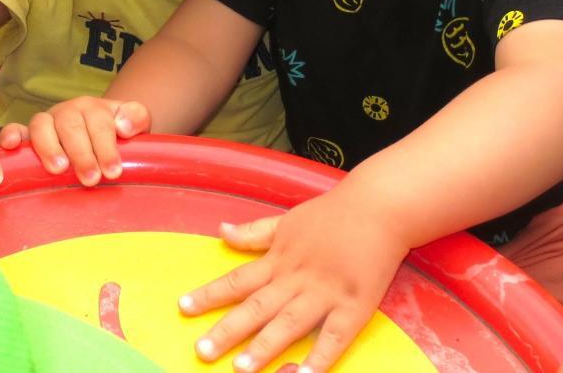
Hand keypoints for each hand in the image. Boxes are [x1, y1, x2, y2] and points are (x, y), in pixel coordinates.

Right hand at [0, 96, 150, 185]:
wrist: (100, 131)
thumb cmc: (117, 133)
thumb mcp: (133, 123)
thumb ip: (136, 117)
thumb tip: (123, 127)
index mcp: (93, 108)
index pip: (99, 123)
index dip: (106, 147)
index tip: (113, 171)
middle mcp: (67, 111)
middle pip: (71, 125)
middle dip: (82, 153)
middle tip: (91, 178)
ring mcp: (46, 122)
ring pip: (41, 125)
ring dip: (49, 147)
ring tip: (59, 169)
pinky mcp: (27, 135)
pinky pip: (15, 129)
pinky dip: (10, 134)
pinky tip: (10, 146)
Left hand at [179, 185, 409, 372]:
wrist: (379, 207)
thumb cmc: (333, 214)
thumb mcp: (288, 218)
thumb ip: (255, 231)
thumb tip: (221, 232)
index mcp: (280, 258)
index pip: (238, 279)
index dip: (210, 294)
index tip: (183, 308)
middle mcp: (297, 277)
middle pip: (257, 307)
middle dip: (228, 331)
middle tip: (202, 351)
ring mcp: (326, 293)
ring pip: (290, 324)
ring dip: (265, 347)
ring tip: (241, 369)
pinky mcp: (354, 305)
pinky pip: (334, 336)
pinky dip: (320, 358)